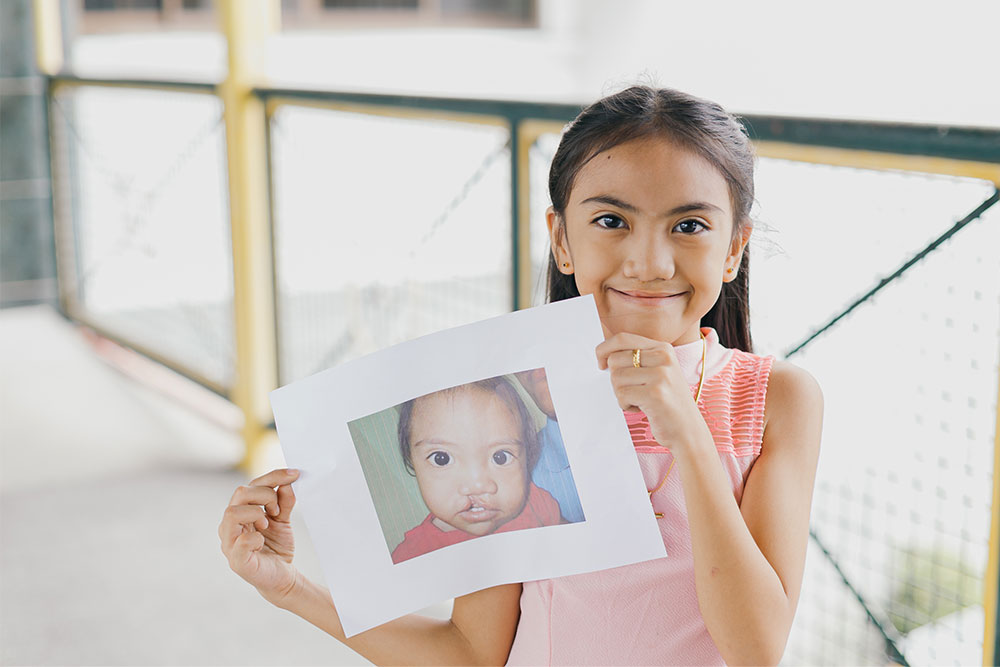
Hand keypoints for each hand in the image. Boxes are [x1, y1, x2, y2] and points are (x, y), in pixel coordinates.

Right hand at [219, 468, 300, 604]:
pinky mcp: (236, 560)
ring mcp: (230, 542)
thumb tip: (289, 481)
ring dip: (256, 513)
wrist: (282, 576)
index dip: (273, 476)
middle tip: (278, 510)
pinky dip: (255, 538)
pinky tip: (263, 541)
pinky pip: (240, 542)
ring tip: (268, 524)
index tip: (294, 474)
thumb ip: (285, 500)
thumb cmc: (277, 546)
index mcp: (241, 511)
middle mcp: (230, 524)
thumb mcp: (284, 519)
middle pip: (240, 493)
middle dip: (265, 495)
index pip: (251, 485)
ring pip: (232, 513)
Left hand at [596, 332, 710, 454]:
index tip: (600, 363)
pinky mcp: (655, 393)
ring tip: (639, 400)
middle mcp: (663, 357)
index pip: (622, 339)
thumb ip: (636, 359)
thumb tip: (604, 354)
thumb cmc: (667, 402)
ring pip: (616, 378)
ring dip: (621, 394)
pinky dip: (625, 405)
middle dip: (616, 379)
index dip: (604, 349)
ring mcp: (661, 375)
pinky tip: (641, 408)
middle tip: (631, 391)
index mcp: (663, 348)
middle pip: (615, 360)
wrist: (688, 430)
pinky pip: (622, 395)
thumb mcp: (657, 372)